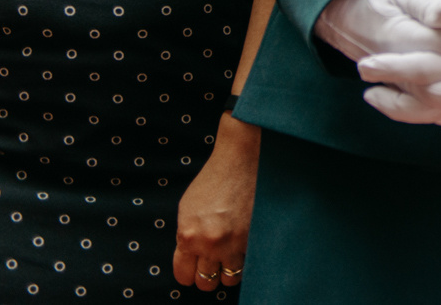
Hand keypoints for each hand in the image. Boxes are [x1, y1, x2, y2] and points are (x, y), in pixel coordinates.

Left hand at [171, 112, 255, 291]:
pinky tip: (244, 245)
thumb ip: (187, 236)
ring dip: (229, 270)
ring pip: (229, 279)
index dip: (189, 273)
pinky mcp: (256, 237)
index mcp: (188, 236)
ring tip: (230, 255)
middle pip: (206, 282)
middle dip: (208, 275)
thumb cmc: (214, 179)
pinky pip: (248, 263)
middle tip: (213, 262)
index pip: (184, 276)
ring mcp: (235, 242)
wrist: (242, 158)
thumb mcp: (188, 209)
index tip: (195, 267)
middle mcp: (211, 243)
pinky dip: (245, 259)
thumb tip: (191, 259)